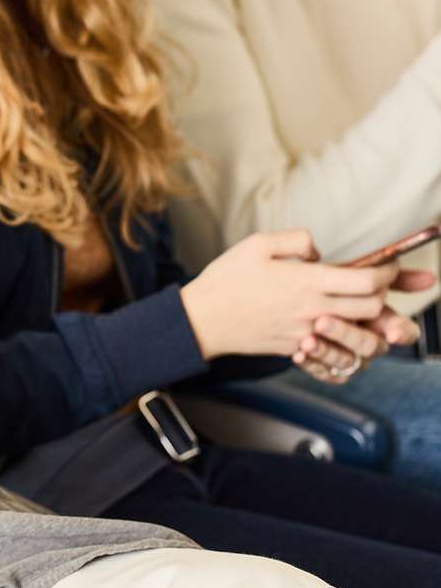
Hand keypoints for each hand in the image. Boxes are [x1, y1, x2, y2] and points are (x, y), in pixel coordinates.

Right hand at [181, 230, 401, 358]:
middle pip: (372, 309)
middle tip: (373, 284)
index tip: (386, 265)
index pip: (369, 281)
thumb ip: (297, 240)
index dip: (387, 272)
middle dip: (381, 295)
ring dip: (364, 319)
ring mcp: (305, 332)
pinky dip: (339, 333)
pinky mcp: (295, 348)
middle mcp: (312, 309)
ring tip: (355, 304)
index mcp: (307, 281)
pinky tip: (328, 320)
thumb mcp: (257, 244)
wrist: (200, 321)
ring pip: (357, 330)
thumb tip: (319, 252)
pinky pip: (332, 344)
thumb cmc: (225, 280)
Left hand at [293, 280, 430, 383]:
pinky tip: (297, 354)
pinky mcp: (327, 368)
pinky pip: (325, 374)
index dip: (401, 332)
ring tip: (306, 340)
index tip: (392, 331)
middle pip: (370, 345)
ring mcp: (350, 357)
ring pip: (346, 362)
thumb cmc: (332, 288)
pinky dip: (312, 366)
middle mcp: (370, 341)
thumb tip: (431, 278)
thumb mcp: (356, 278)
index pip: (404, 331)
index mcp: (384, 321)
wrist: (293, 302)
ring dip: (327, 352)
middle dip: (348, 334)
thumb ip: (390, 276)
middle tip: (322, 321)